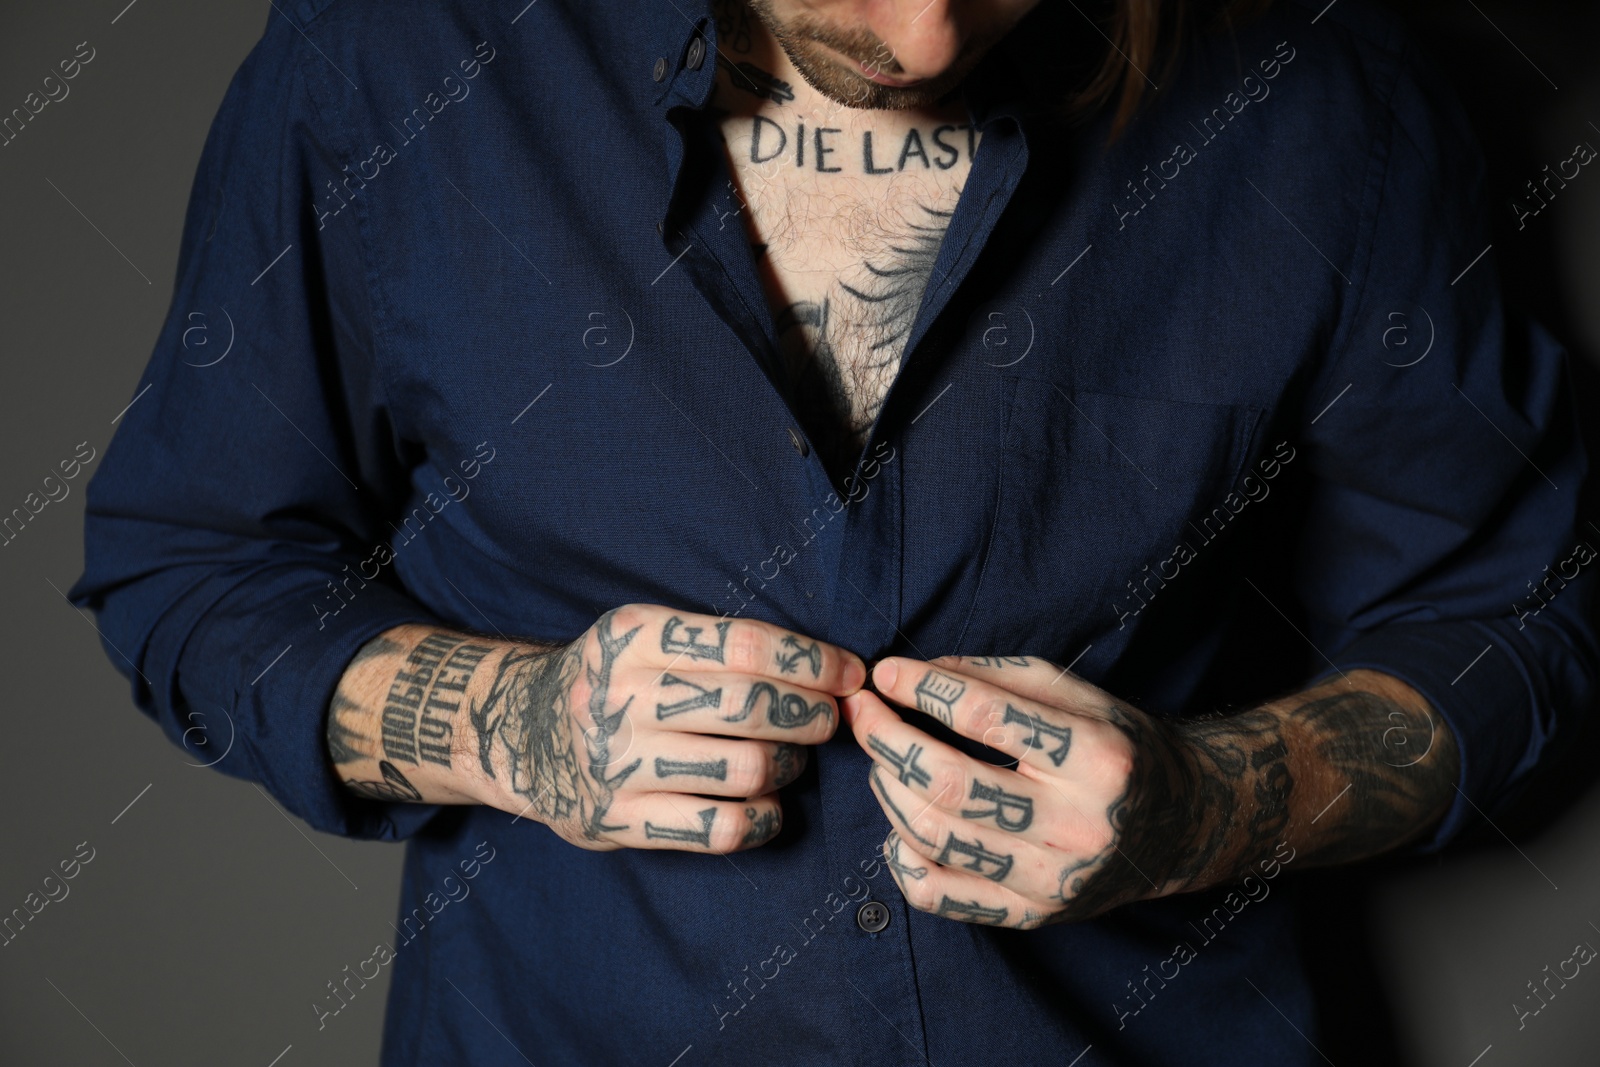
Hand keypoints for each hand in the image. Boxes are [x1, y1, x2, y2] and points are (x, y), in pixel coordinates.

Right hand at [475, 605, 864, 852]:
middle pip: (749, 708)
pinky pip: (718, 828)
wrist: (520, 734)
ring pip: (744, 770)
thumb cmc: (612, 678)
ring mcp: (617, 764)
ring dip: (789, 766)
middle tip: (829, 719)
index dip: (811, 662)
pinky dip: (763, 820)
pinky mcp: (618, 821)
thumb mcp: (643, 634)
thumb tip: (827, 667)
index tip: (850, 673)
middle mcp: (620, 697)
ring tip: (793, 759)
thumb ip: (716, 643)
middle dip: (810, 714)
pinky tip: (769, 807)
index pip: (744, 645)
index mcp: (633, 637)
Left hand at [844, 654, 1221, 928]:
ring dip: (888, 788)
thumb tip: (907, 674)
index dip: (923, 689)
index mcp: (1097, 758)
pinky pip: (937, 893)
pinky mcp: (1030, 915)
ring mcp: (1051, 880)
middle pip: (949, 784)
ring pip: (935, 836)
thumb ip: (996, 677)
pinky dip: (900, 853)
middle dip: (887, 739)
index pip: (986, 717)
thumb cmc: (1119, 746)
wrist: (1179, 826)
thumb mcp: (1079, 694)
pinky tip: (900, 819)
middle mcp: (1076, 826)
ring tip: (881, 757)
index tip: (885, 672)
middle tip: (861, 712)